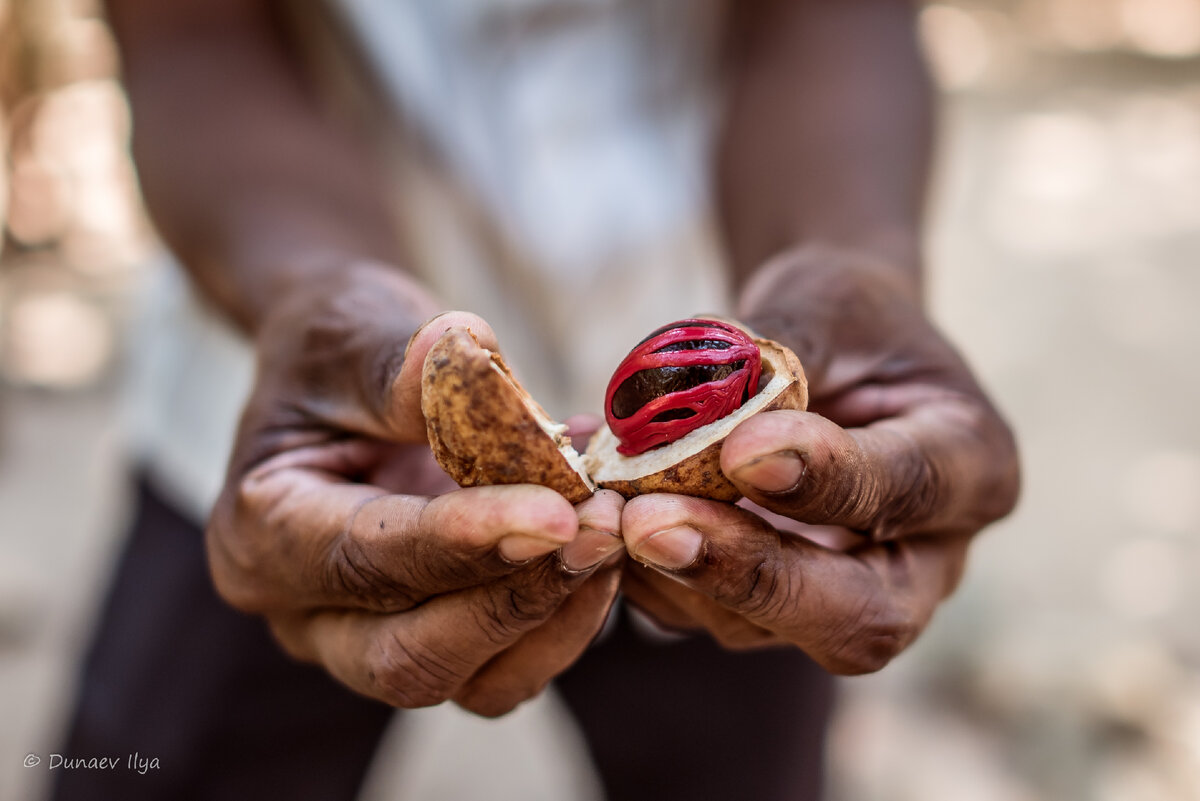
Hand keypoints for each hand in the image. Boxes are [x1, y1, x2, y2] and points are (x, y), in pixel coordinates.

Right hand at [206, 264, 624, 714]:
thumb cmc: (338, 347)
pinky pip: (511, 665)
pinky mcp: (438, 638)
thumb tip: (461, 352)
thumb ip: (400, 360)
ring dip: (559, 616)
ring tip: (615, 530)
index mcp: (259, 536)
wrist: (349, 374)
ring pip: (474, 681)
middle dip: (518, 598)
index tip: (556, 511)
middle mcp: (305, 612)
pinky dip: (569, 616)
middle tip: (603, 528)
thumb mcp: (352, 332)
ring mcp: (370, 639)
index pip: (369, 558)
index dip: (467, 540)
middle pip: (413, 657)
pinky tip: (606, 543)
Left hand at [618, 246, 1019, 672]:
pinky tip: (591, 509)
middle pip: (858, 616)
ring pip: (763, 628)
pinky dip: (638, 568)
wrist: (829, 350)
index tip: (741, 449)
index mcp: (973, 468)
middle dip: (748, 574)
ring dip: (670, 574)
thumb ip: (778, 350)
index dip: (826, 479)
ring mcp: (843, 593)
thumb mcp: (826, 299)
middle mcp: (924, 557)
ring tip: (598, 505)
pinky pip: (700, 611)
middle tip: (650, 526)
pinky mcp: (768, 605)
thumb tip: (696, 414)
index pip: (909, 489)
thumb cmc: (842, 314)